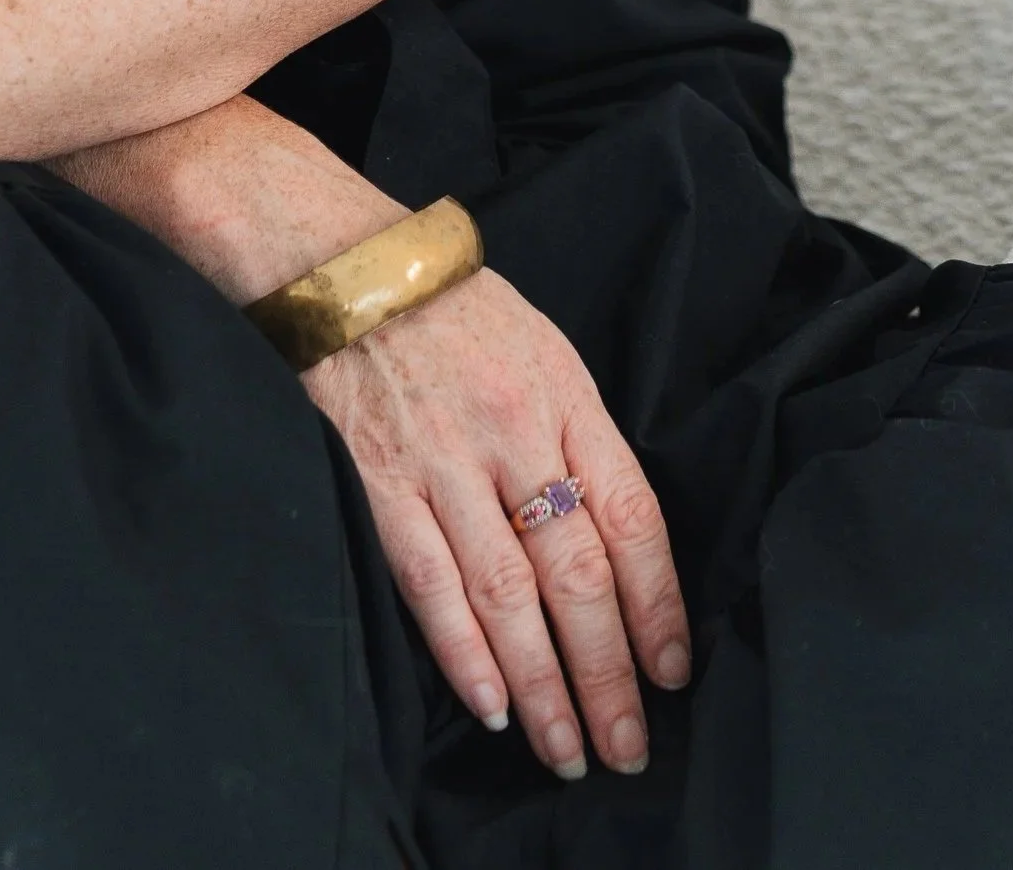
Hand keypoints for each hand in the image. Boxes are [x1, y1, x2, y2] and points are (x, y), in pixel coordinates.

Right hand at [306, 267, 688, 781]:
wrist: (340, 260)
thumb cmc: (448, 307)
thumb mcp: (538, 345)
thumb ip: (574, 433)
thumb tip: (614, 541)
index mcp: (564, 392)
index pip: (631, 516)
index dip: (658, 605)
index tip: (672, 673)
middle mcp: (512, 428)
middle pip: (577, 572)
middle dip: (609, 673)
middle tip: (628, 748)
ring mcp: (442, 457)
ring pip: (507, 594)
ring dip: (543, 684)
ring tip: (566, 751)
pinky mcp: (377, 478)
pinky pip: (428, 582)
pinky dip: (462, 652)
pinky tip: (490, 704)